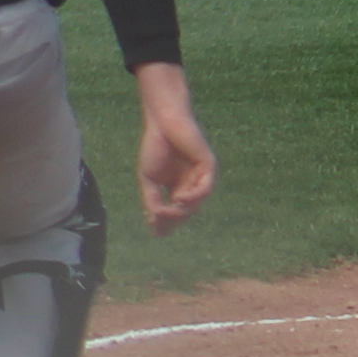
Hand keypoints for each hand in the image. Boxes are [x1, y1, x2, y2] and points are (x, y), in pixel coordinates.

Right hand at [131, 61, 215, 230]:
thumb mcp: (149, 180)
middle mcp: (193, 185)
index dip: (166, 223)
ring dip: (183, 211)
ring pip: (197, 203)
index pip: (175, 211)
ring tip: (168, 212)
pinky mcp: (209, 167)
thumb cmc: (156, 147)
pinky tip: (180, 198)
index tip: (155, 232)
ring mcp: (202, 177)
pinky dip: (193, 196)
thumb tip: (154, 222)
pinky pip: (205, 188)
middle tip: (161, 225)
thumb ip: (152, 200)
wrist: (163, 123)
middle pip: (187, 211)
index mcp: (179, 187)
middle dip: (174, 220)